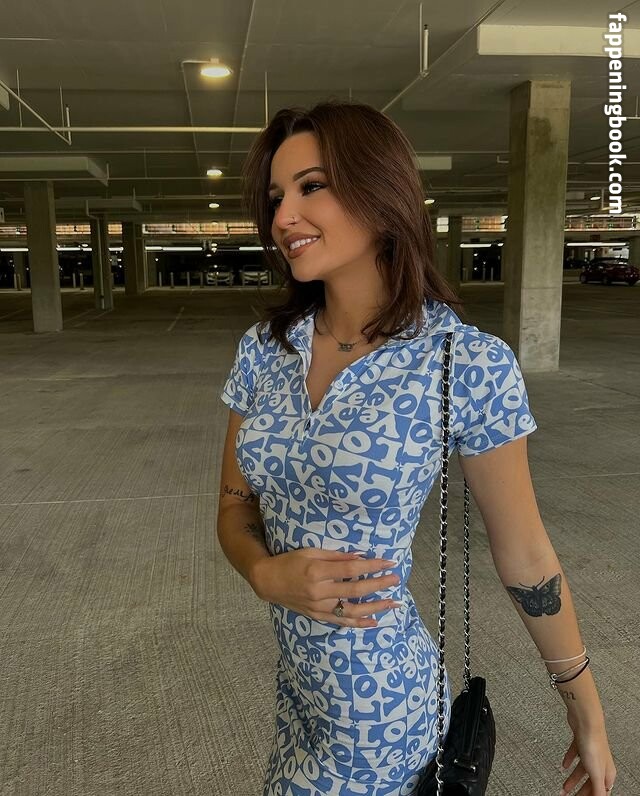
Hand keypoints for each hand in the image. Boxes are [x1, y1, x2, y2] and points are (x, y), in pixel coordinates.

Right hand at [250, 548, 400, 626]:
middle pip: (355, 589)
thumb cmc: (290, 562)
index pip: (351, 569)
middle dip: (379, 584)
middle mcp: (319, 592)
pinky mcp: (317, 616)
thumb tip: (360, 557)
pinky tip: (374, 621)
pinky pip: (341, 621)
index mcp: (318, 572)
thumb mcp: (311, 552)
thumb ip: (336, 556)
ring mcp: (319, 607)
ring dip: (375, 607)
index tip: (388, 562)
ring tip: (392, 603)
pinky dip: (358, 622)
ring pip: (352, 610)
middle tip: (396, 580)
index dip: (372, 566)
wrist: (268, 582)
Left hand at [560, 716, 615, 795]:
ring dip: (572, 779)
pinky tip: (564, 765)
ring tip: (564, 787)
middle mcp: (600, 762)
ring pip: (581, 770)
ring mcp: (590, 751)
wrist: (586, 720)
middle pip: (590, 782)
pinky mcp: (581, 742)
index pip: (600, 791)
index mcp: (607, 772)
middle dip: (581, 791)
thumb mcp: (596, 773)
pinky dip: (569, 761)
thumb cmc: (593, 744)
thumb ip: (597, 790)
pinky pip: (575, 755)